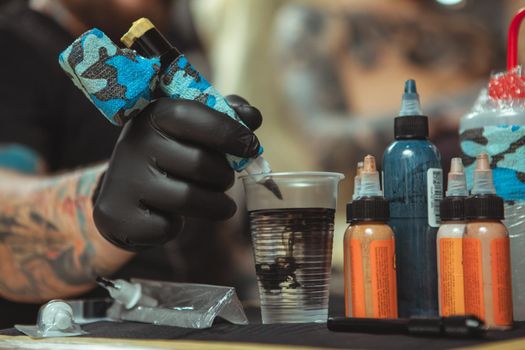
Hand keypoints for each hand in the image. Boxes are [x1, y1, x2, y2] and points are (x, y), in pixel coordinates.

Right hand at [93, 95, 262, 250]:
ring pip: (189, 199)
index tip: (251, 147)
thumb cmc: (169, 156)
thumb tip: (252, 116)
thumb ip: (224, 117)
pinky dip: (176, 227)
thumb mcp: (191, 130)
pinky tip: (170, 216)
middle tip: (224, 179)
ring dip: (214, 205)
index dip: (230, 132)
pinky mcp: (118, 215)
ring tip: (217, 202)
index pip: (196, 117)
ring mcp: (124, 180)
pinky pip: (166, 228)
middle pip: (201, 164)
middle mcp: (135, 143)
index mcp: (153, 115)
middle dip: (224, 176)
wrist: (123, 194)